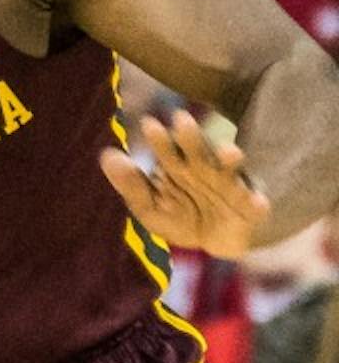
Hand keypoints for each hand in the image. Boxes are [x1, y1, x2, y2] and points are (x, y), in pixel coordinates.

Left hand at [100, 110, 269, 258]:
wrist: (213, 242)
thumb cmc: (178, 217)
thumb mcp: (149, 207)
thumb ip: (131, 184)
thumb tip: (106, 154)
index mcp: (177, 166)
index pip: (166, 149)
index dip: (159, 138)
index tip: (148, 124)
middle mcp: (204, 169)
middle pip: (197, 151)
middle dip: (191, 138)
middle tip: (181, 120)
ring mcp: (229, 185)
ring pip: (229, 170)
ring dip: (230, 160)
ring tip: (230, 152)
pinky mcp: (251, 205)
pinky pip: (255, 204)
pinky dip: (256, 202)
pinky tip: (257, 202)